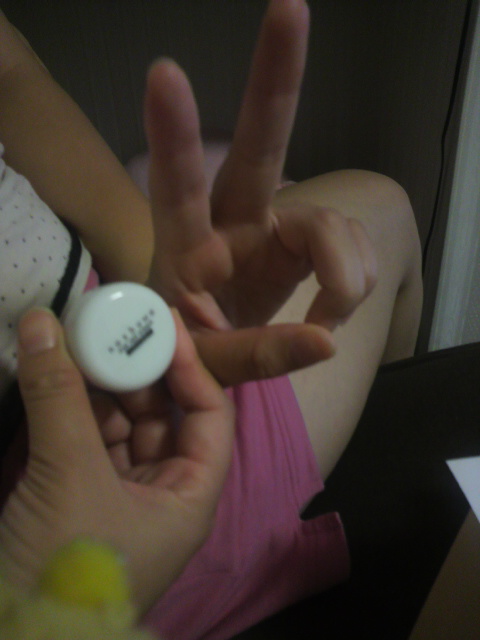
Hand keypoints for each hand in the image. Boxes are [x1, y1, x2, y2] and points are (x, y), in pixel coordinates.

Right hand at [0, 308, 233, 614]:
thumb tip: (42, 321)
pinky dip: (68, 408)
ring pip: (115, 424)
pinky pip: (80, 440)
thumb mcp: (69, 478)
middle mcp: (160, 493)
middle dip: (134, 369)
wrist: (10, 636)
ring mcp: (116, 494)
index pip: (210, 414)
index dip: (191, 365)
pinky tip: (54, 373)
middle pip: (159, 414)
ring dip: (96, 384)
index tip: (160, 322)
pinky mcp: (74, 497)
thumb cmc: (65, 566)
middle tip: (108, 322)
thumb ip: (58, 397)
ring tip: (77, 337)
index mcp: (188, 496)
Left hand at [145, 0, 376, 385]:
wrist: (212, 354)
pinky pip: (353, 245)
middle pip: (257, 148)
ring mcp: (274, 227)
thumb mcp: (205, 366)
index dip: (174, 136)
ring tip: (328, 320)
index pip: (176, 189)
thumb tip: (327, 342)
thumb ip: (255, 355)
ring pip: (332, 223)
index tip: (165, 74)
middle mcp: (232, 223)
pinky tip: (334, 308)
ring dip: (346, 276)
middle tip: (289, 8)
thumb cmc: (191, 353)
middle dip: (273, 82)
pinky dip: (354, 283)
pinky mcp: (304, 242)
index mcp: (186, 251)